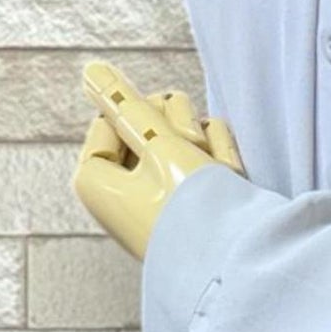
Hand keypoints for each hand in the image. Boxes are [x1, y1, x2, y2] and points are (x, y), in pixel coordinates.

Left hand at [72, 59, 245, 260]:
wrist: (239, 261)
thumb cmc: (190, 210)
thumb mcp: (159, 144)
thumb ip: (126, 104)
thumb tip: (91, 70)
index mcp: (96, 180)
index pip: (111, 117)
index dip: (140, 114)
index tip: (160, 125)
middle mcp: (124, 188)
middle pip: (147, 121)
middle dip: (177, 127)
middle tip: (190, 149)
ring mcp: (160, 193)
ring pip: (181, 134)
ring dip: (204, 142)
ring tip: (216, 173)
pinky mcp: (192, 198)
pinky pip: (204, 156)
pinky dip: (219, 160)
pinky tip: (230, 180)